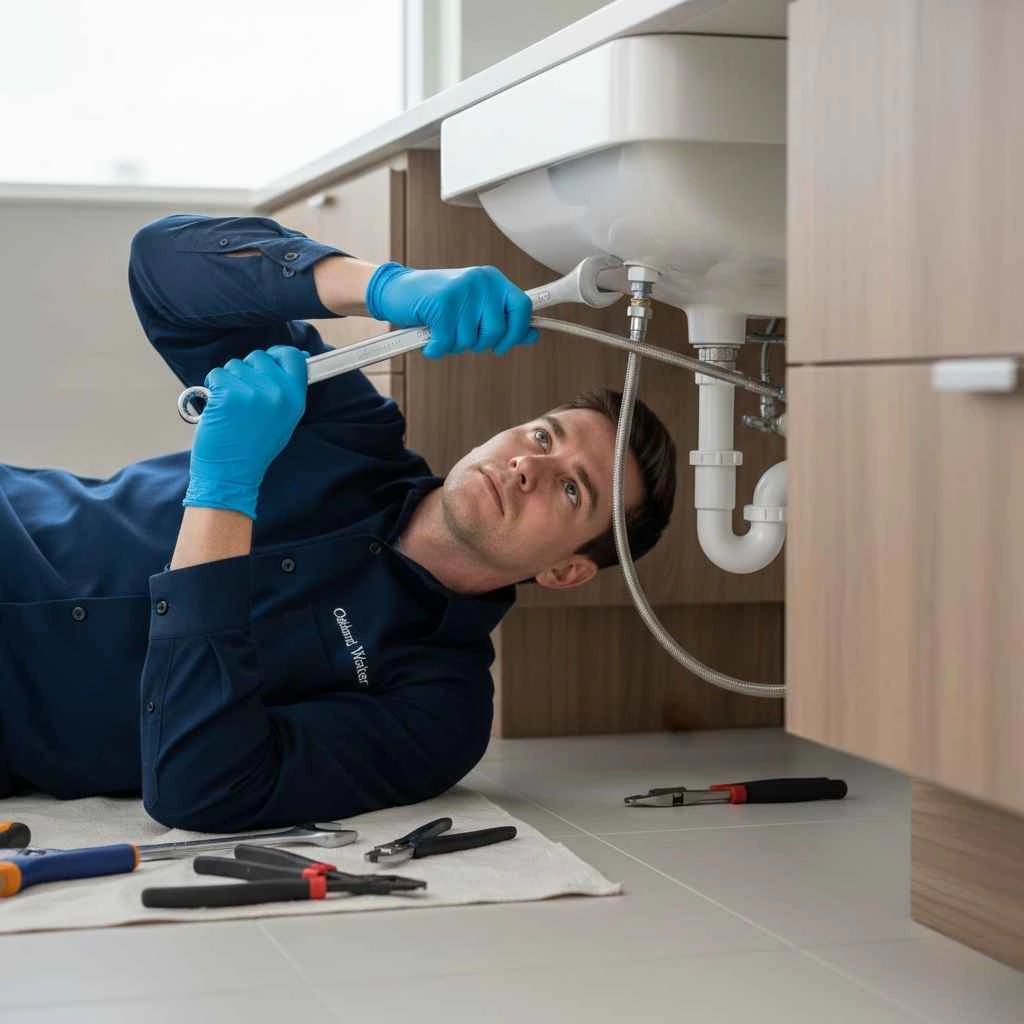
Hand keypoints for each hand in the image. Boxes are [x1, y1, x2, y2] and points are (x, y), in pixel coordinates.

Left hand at [183, 346, 306, 519]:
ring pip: (234, 365)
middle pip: (259, 357)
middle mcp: (278, 392)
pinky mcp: (228, 394)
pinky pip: (216, 375)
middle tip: (244, 397)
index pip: (293, 357)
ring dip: (228, 381)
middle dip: (247, 370)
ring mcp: (253, 392)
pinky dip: (212, 388)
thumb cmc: (255, 448)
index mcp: (295, 399)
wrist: (232, 472)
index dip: (277, 354)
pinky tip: (218, 407)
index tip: (269, 360)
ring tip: (231, 407)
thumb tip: (294, 358)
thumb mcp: (285, 420)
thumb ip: (288, 390)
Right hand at [364, 263, 539, 357]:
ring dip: (453, 345)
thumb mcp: (475, 308)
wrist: (396, 290)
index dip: (517, 331)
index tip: (503, 343)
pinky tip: (429, 339)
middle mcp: (481, 281)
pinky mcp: (441, 303)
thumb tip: (533, 334)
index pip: (522, 308)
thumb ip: (504, 320)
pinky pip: (448, 342)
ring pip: (471, 340)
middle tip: (460, 333)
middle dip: (478, 343)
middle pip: (497, 331)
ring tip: (442, 329)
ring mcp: (462, 291)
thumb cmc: (437, 303)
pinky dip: (436, 348)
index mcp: (493, 280)